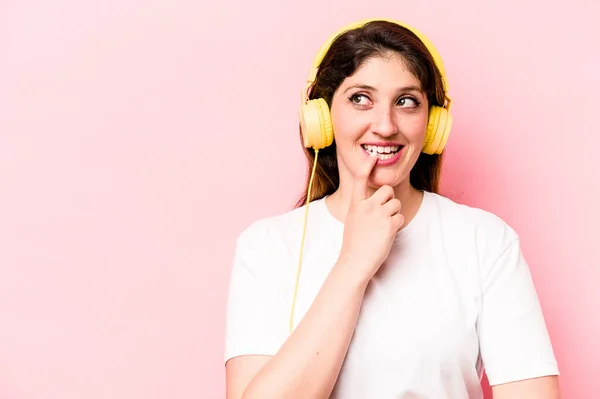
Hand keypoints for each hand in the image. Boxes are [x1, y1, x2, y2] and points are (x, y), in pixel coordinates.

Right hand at [338, 153, 404, 281]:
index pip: (361, 179)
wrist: (355, 261)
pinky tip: (388, 233)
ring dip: (394, 213)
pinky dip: (397, 225)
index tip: (373, 157)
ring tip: (384, 226)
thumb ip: (362, 209)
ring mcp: (378, 215)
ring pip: (396, 203)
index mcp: (355, 205)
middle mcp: (366, 206)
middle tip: (385, 212)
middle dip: (390, 198)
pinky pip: (400, 217)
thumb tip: (376, 203)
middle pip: (387, 189)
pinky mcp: (389, 225)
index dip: (367, 166)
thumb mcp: (353, 221)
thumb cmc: (354, 244)